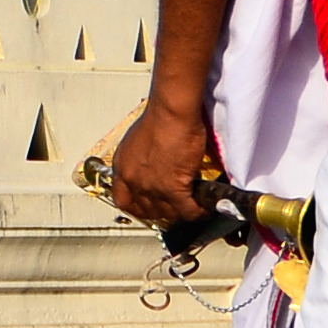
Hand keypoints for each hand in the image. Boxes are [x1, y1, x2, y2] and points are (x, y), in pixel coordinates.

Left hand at [107, 97, 219, 232]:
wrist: (172, 113)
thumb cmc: (160, 117)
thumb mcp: (139, 141)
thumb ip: (143, 160)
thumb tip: (155, 169)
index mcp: (122, 167)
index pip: (123, 200)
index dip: (139, 207)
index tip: (149, 207)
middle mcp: (133, 180)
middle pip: (146, 210)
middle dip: (163, 210)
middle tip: (176, 206)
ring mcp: (151, 187)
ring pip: (168, 214)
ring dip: (181, 212)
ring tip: (192, 206)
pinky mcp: (172, 189)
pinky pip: (188, 211)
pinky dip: (198, 212)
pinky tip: (204, 208)